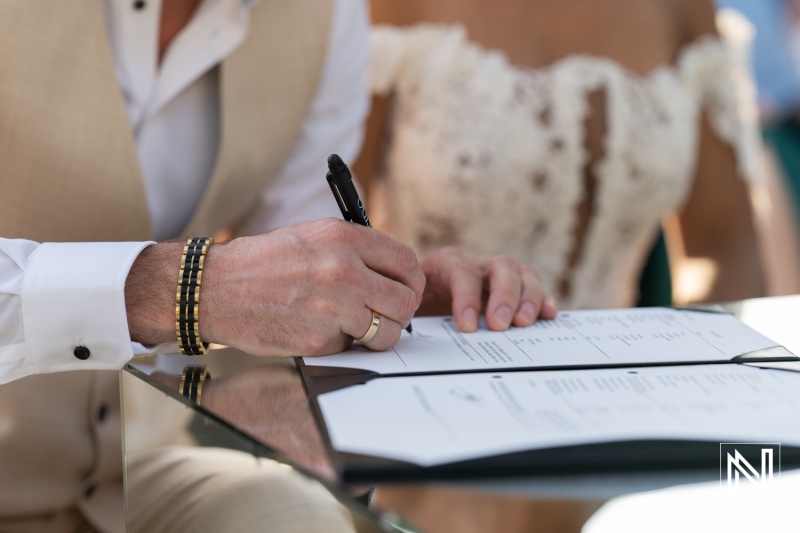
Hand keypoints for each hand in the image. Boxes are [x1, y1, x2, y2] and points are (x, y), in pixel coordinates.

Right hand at [126, 218, 424, 354]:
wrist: (215, 288)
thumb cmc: (263, 263)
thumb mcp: (313, 237)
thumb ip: (356, 250)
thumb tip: (393, 274)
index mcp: (344, 238)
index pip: (406, 262)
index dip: (412, 281)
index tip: (406, 290)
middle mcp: (343, 270)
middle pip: (405, 301)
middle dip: (400, 312)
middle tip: (385, 315)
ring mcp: (332, 308)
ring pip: (387, 332)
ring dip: (377, 335)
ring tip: (354, 327)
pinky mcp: (319, 340)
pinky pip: (351, 348)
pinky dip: (341, 344)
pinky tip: (318, 330)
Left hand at [417, 247, 556, 331]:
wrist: (420, 307)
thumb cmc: (414, 309)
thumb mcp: (406, 308)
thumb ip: (407, 312)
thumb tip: (405, 323)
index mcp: (445, 264)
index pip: (462, 270)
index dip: (467, 296)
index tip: (467, 326)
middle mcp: (477, 266)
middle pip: (501, 266)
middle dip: (504, 295)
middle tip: (500, 325)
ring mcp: (499, 277)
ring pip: (523, 273)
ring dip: (528, 298)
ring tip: (524, 323)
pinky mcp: (516, 292)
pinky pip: (536, 290)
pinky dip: (544, 301)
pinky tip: (548, 316)